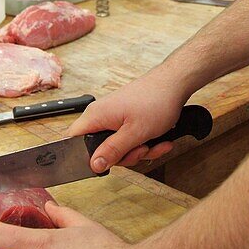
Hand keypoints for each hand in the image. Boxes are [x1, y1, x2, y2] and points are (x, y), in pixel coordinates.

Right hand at [65, 72, 188, 171]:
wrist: (175, 83)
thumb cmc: (156, 100)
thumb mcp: (134, 133)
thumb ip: (112, 151)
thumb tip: (94, 165)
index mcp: (96, 116)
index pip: (73, 140)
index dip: (83, 157)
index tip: (105, 163)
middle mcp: (102, 115)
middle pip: (100, 149)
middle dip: (124, 155)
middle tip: (140, 150)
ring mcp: (114, 116)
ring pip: (118, 146)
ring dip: (138, 150)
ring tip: (153, 143)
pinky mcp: (126, 118)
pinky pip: (129, 139)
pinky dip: (144, 143)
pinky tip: (159, 141)